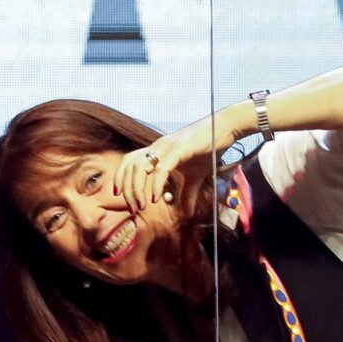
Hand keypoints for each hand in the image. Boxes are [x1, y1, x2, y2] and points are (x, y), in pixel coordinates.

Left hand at [113, 111, 246, 211]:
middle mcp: (157, 147)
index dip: (120, 178)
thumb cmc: (208, 148)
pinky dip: (155, 185)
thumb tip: (187, 212)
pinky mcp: (179, 150)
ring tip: (141, 206)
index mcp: (157, 151)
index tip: (118, 195)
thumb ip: (188, 193)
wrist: (223, 129)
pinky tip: (156, 198)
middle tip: (132, 208)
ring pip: (139, 167)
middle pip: (130, 167)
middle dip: (127, 190)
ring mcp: (167, 147)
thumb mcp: (195, 176)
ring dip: (136, 189)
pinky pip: (161, 169)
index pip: (129, 162)